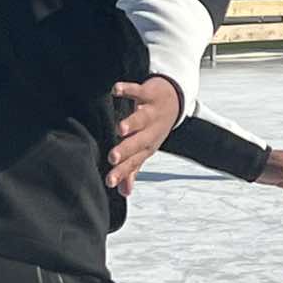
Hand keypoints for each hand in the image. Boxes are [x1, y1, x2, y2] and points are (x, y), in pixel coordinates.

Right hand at [109, 78, 181, 197]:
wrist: (174, 100)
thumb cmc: (155, 127)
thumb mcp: (145, 148)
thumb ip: (132, 169)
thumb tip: (123, 192)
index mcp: (147, 146)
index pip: (134, 162)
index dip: (122, 172)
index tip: (109, 181)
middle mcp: (150, 130)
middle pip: (138, 142)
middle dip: (126, 150)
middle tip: (112, 157)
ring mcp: (150, 111)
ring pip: (141, 119)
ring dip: (132, 124)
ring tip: (120, 129)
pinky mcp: (148, 93)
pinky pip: (137, 91)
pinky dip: (127, 90)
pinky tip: (115, 90)